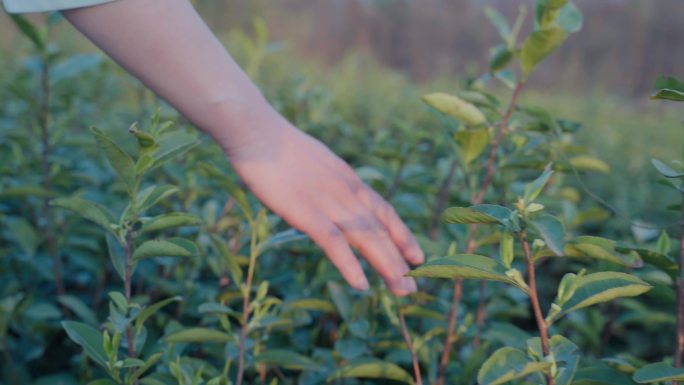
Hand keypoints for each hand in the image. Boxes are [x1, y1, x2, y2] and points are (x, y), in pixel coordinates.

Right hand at [224, 113, 423, 295]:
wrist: (258, 133)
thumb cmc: (276, 145)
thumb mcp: (313, 161)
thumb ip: (326, 180)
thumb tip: (326, 190)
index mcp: (348, 179)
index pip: (384, 211)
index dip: (402, 234)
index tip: (417, 255)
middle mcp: (346, 192)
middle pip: (381, 230)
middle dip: (399, 259)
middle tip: (413, 288)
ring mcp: (328, 203)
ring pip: (367, 238)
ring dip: (387, 266)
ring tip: (402, 291)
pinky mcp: (306, 213)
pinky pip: (334, 243)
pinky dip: (350, 265)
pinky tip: (361, 285)